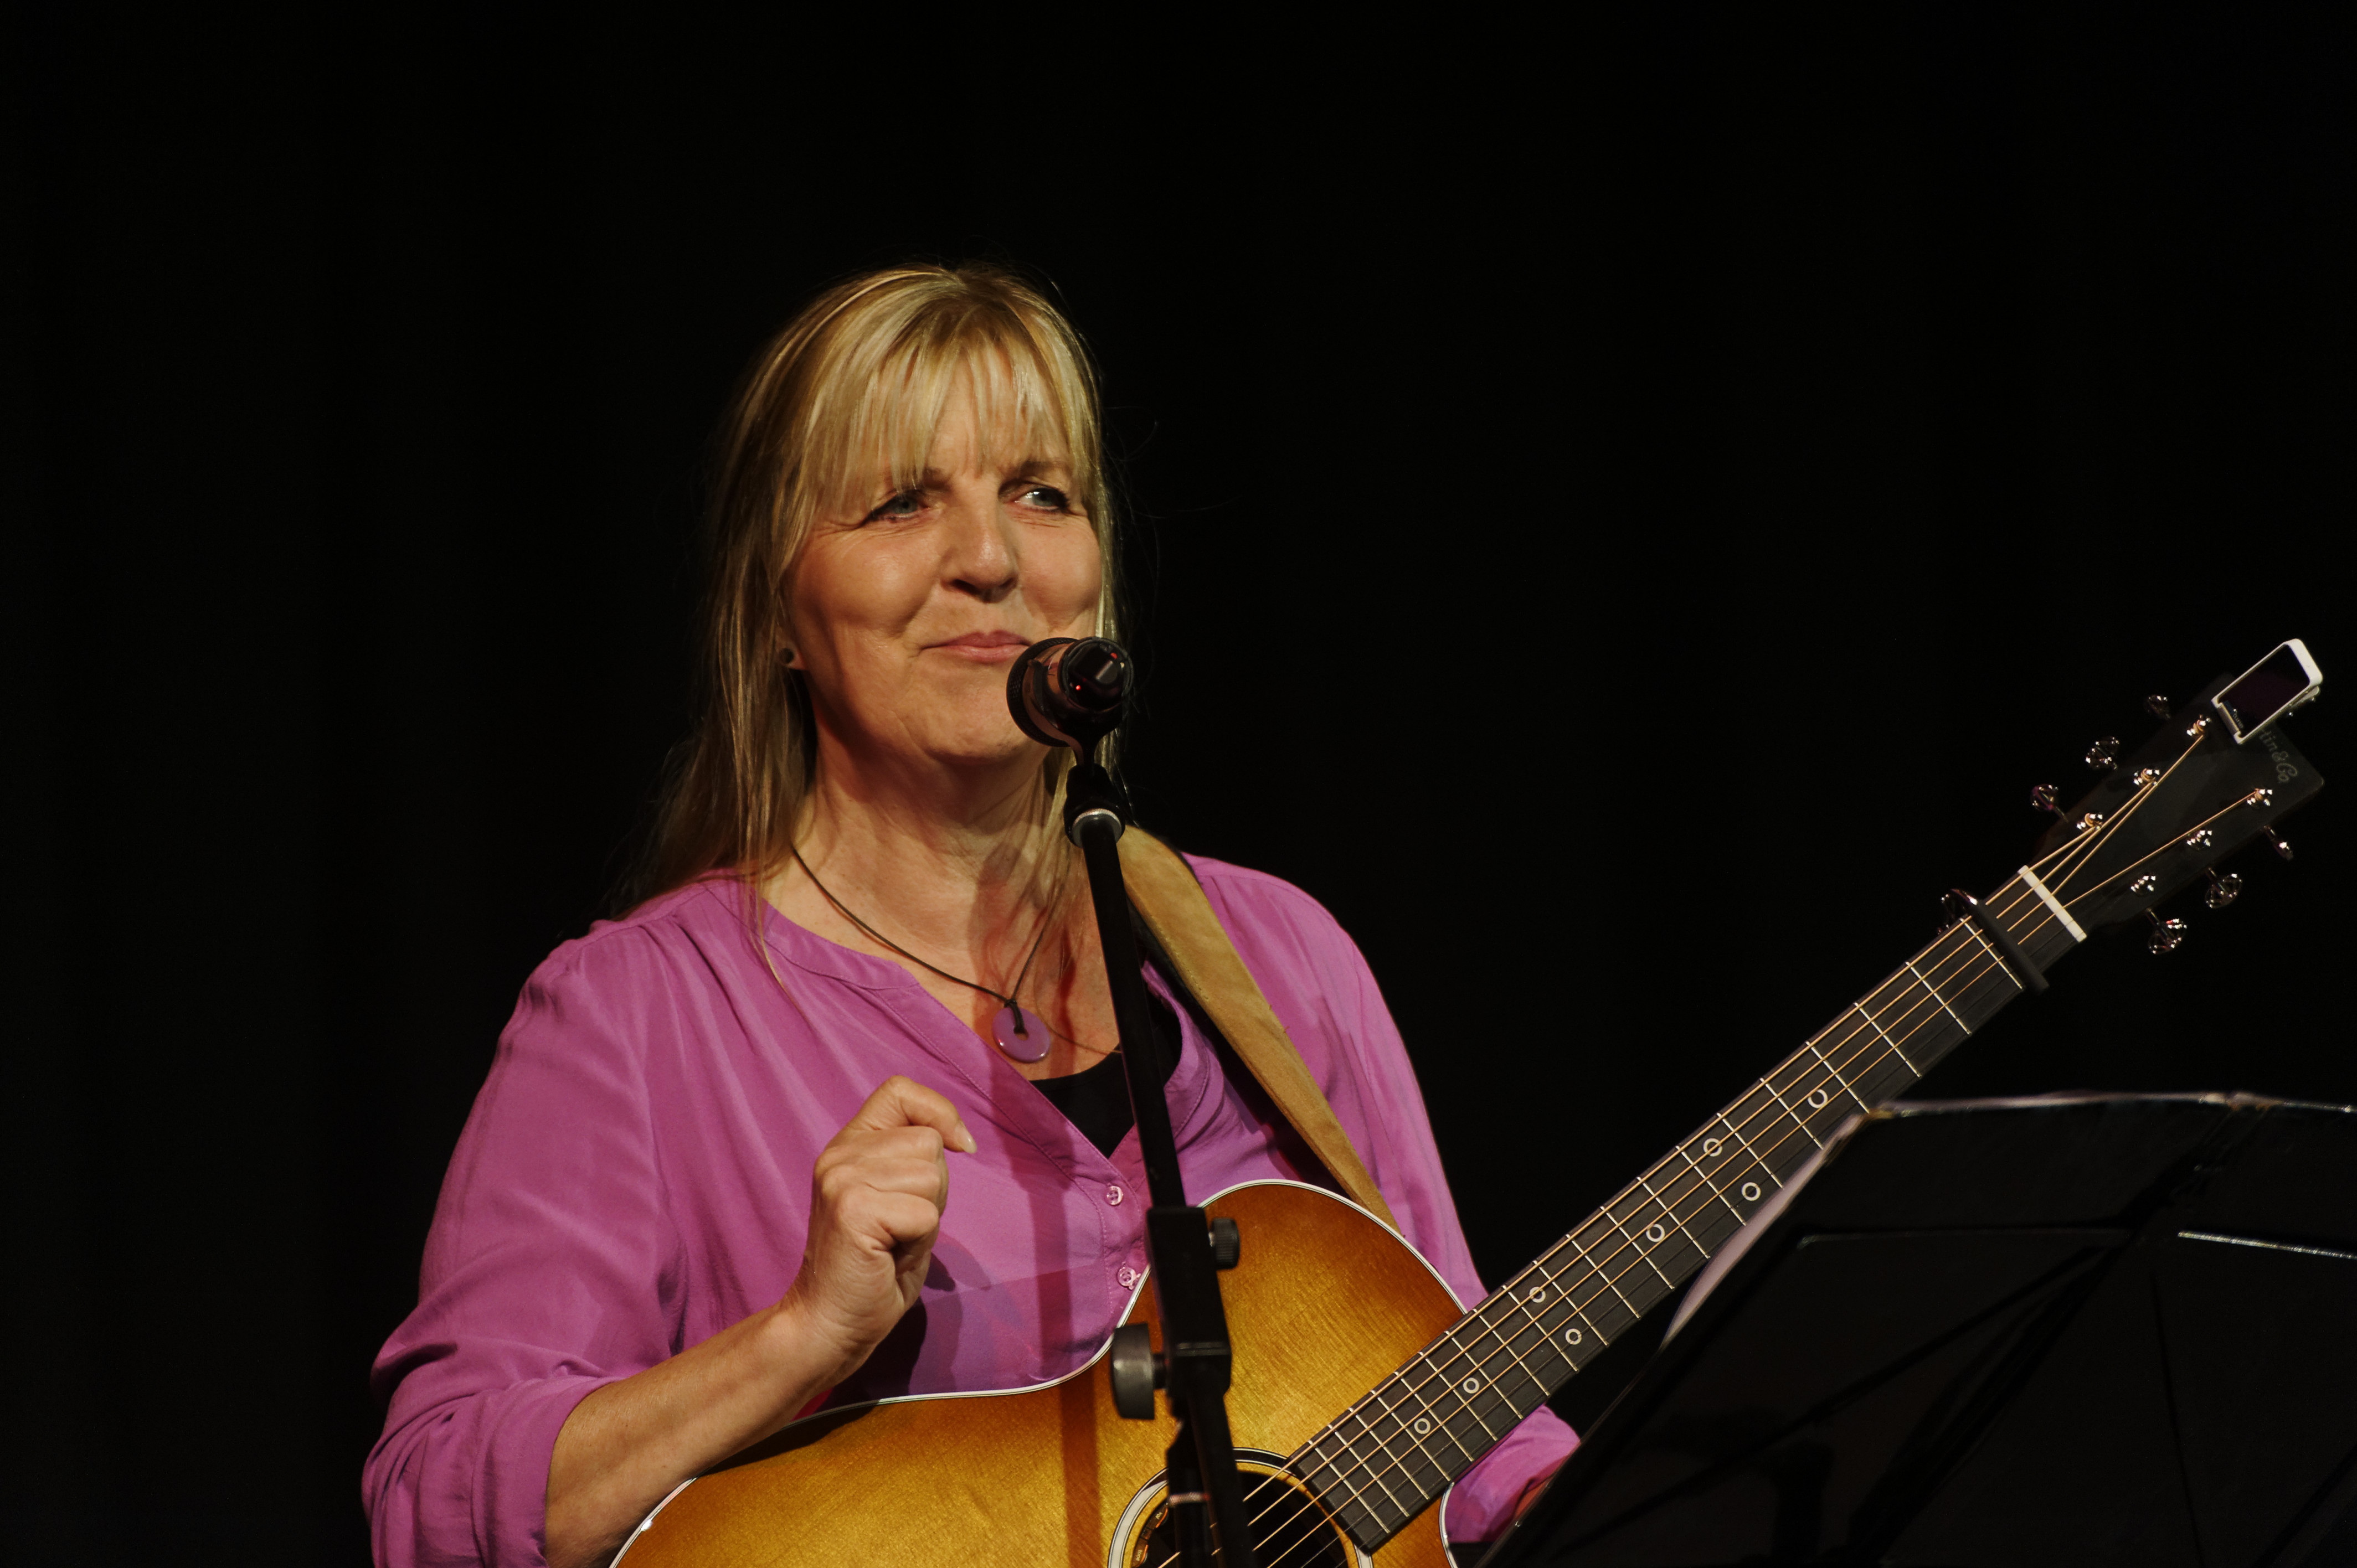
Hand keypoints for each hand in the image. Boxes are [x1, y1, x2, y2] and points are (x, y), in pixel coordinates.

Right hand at [778, 1075, 974, 1388]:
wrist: (828, 1323)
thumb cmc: (873, 1267)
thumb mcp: (896, 1198)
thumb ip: (913, 1161)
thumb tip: (956, 1137)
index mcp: (848, 1145)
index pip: (899, 1090)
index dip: (938, 1111)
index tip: (958, 1146)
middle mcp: (839, 1155)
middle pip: (928, 1141)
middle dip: (934, 1188)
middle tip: (901, 1225)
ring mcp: (842, 1179)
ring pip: (931, 1176)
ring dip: (927, 1217)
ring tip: (894, 1241)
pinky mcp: (852, 1209)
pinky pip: (925, 1214)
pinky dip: (920, 1242)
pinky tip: (890, 1256)